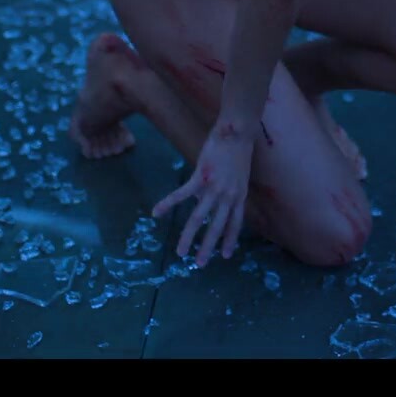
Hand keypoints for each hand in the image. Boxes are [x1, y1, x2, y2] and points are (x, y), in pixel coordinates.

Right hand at [154, 118, 254, 264]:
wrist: (237, 132)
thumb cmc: (238, 149)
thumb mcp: (238, 174)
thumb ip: (225, 189)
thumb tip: (204, 199)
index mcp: (239, 196)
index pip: (235, 223)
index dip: (230, 239)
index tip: (226, 255)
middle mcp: (228, 196)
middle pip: (217, 227)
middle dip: (208, 247)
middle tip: (200, 264)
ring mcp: (214, 188)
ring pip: (199, 218)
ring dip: (189, 237)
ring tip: (180, 252)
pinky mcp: (200, 178)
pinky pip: (181, 195)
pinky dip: (168, 204)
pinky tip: (156, 212)